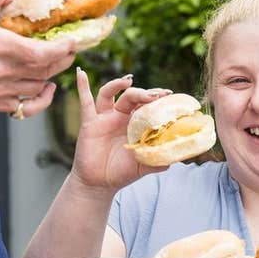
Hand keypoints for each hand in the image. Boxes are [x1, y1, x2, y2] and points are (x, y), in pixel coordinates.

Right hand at [0, 0, 76, 113]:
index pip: (41, 53)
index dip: (63, 48)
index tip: (73, 40)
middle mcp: (0, 71)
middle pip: (45, 70)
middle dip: (63, 59)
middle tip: (70, 48)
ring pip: (38, 86)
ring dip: (51, 74)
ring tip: (55, 61)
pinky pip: (26, 106)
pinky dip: (40, 97)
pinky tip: (43, 86)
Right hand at [68, 69, 170, 190]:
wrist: (99, 184)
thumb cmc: (122, 172)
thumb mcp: (144, 166)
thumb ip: (159, 159)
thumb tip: (177, 155)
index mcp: (136, 123)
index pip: (147, 104)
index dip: (157, 98)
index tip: (168, 94)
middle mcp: (121, 116)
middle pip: (131, 96)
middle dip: (143, 92)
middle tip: (154, 94)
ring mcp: (104, 117)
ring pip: (109, 94)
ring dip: (117, 84)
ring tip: (127, 80)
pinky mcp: (89, 122)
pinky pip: (85, 102)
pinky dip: (82, 86)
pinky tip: (81, 74)